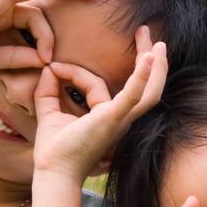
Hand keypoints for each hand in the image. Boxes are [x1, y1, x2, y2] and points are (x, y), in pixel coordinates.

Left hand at [32, 27, 167, 179]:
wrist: (53, 171)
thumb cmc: (54, 150)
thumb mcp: (49, 113)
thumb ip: (47, 90)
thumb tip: (48, 67)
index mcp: (107, 117)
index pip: (95, 83)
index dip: (72, 72)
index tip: (52, 67)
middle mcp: (120, 119)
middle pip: (144, 87)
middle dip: (148, 59)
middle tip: (147, 34)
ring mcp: (120, 119)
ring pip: (148, 92)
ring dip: (155, 66)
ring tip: (158, 44)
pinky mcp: (113, 118)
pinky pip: (133, 96)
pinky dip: (141, 77)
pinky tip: (149, 59)